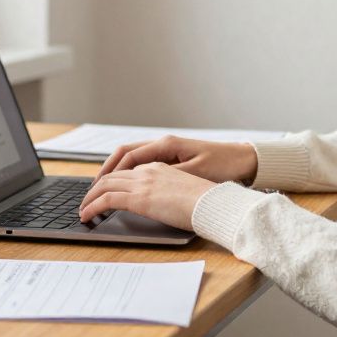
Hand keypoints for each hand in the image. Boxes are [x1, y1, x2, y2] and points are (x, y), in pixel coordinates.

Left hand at [78, 162, 216, 229]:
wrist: (213, 202)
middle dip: (96, 188)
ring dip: (90, 198)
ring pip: (105, 185)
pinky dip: (92, 207)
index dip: (112, 180)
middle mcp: (148, 170)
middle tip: (88, 200)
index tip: (104, 191)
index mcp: (160, 167)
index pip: (128, 170)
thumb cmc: (206, 201)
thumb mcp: (185, 190)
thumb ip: (169, 192)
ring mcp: (142, 183)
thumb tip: (163, 204)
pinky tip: (87, 216)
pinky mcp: (138, 198)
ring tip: (83, 210)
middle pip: (112, 175)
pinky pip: (106, 200)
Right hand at [91, 135, 258, 186]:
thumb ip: (166, 178)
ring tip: (102, 190)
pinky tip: (125, 186)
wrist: (244, 160)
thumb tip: (140, 184)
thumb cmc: (223, 166)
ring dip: (116, 172)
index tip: (96, 191)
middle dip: (105, 172)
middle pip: (124, 155)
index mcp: (165, 145)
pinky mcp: (173, 158)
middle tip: (92, 192)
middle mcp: (163, 144)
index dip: (108, 174)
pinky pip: (143, 163)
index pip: (127, 157)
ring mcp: (168, 150)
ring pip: (132, 158)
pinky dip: (129, 173)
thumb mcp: (194, 173)